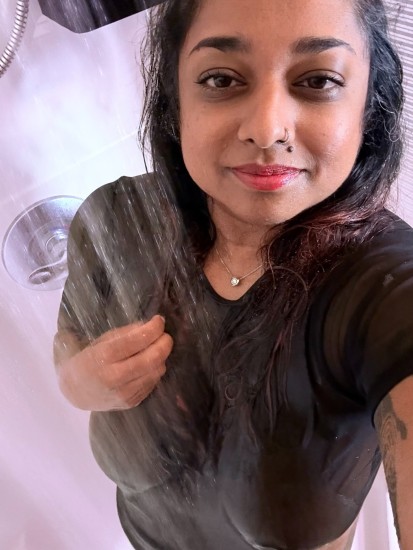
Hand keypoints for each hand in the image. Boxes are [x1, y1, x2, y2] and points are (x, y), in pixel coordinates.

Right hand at [54, 315, 172, 410]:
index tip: (159, 320)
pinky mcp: (131, 402)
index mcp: (104, 356)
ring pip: (156, 371)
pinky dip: (154, 370)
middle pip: (151, 359)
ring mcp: (124, 393)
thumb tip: (150, 326)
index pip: (137, 340)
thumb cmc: (89, 360)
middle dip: (164, 344)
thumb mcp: (102, 341)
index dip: (153, 328)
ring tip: (154, 350)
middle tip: (165, 336)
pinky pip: (153, 383)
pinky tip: (147, 365)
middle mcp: (114, 377)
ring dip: (160, 358)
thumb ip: (126, 333)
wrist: (76, 392)